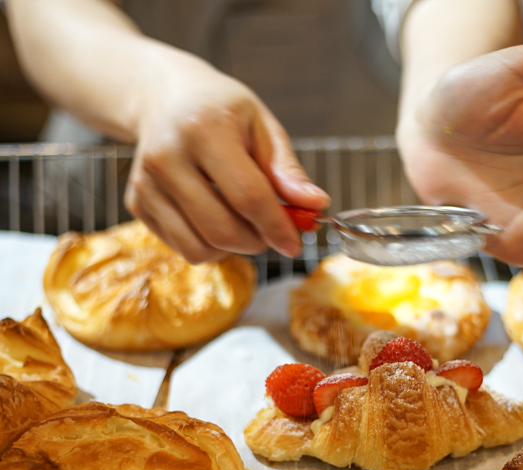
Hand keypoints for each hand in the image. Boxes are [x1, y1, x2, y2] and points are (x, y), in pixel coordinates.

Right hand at [124, 59, 328, 262]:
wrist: (163, 97)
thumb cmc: (221, 111)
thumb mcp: (262, 127)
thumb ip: (288, 170)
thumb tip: (316, 205)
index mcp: (204, 129)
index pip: (248, 196)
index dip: (277, 227)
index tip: (296, 243)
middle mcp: (167, 157)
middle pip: (222, 228)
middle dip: (258, 242)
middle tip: (273, 232)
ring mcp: (146, 183)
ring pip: (200, 247)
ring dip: (234, 249)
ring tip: (246, 224)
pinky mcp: (137, 203)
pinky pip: (183, 248)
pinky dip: (210, 246)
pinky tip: (218, 219)